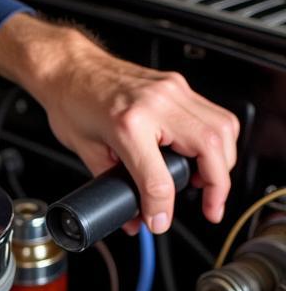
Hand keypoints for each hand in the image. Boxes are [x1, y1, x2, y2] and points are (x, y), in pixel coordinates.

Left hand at [0, 13, 238, 232]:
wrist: (68, 68)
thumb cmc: (70, 102)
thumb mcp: (86, 152)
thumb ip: (111, 186)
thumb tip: (132, 216)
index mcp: (128, 124)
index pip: (158, 178)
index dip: (162, 208)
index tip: (158, 222)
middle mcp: (157, 103)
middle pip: (210, 148)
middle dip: (217, 185)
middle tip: (210, 208)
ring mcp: (172, 90)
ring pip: (223, 128)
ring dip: (223, 162)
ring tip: (208, 186)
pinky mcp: (178, 84)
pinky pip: (213, 114)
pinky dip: (217, 141)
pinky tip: (204, 157)